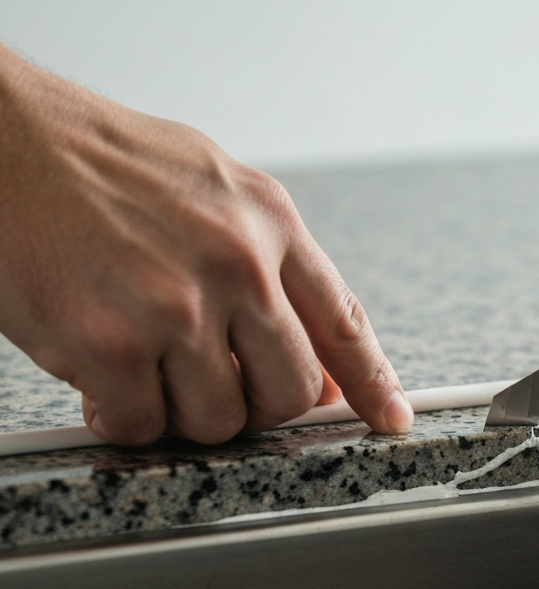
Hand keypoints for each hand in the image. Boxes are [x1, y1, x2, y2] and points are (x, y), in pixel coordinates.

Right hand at [0, 44, 412, 444]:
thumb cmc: (97, 162)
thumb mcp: (212, 189)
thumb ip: (270, 269)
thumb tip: (315, 361)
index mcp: (269, 224)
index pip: (344, 323)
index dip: (372, 383)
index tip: (390, 419)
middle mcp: (235, 265)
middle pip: (288, 392)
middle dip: (254, 405)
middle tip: (212, 383)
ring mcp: (174, 307)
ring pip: (220, 422)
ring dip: (181, 410)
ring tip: (145, 366)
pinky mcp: (108, 345)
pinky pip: (143, 426)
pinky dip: (123, 416)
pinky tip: (102, 378)